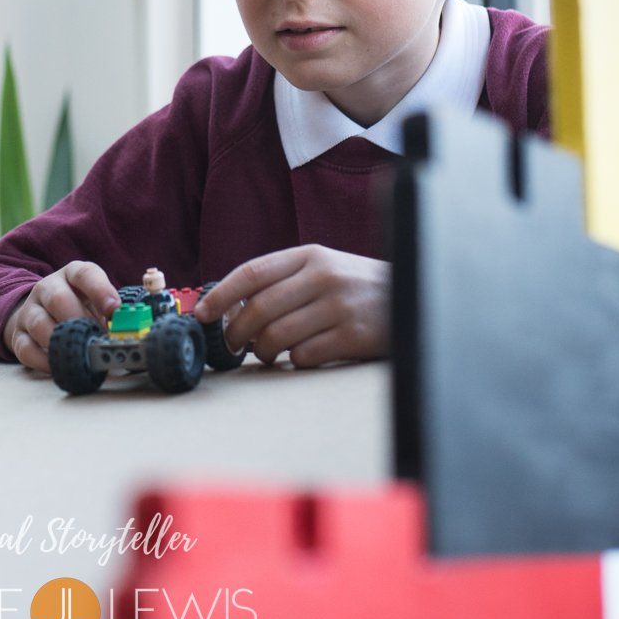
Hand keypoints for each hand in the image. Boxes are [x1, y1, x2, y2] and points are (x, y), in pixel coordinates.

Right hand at [3, 261, 119, 371]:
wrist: (44, 312)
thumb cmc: (80, 306)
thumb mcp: (96, 301)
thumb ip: (111, 313)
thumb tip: (126, 335)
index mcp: (71, 275)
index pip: (84, 274)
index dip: (100, 290)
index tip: (115, 310)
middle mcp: (47, 288)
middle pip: (57, 298)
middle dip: (79, 321)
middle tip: (95, 339)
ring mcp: (30, 310)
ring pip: (38, 323)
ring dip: (61, 341)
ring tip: (79, 354)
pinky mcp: (18, 334)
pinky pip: (25, 348)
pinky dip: (44, 361)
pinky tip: (60, 366)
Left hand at [193, 245, 389, 367]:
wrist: (417, 297)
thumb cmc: (358, 288)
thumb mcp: (324, 268)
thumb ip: (284, 280)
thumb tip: (231, 304)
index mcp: (310, 255)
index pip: (251, 273)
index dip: (220, 295)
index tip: (202, 314)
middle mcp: (323, 276)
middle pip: (258, 309)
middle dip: (236, 332)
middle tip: (231, 346)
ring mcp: (340, 306)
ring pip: (277, 336)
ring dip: (262, 351)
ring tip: (265, 354)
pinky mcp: (353, 336)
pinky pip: (304, 356)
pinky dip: (293, 362)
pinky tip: (300, 357)